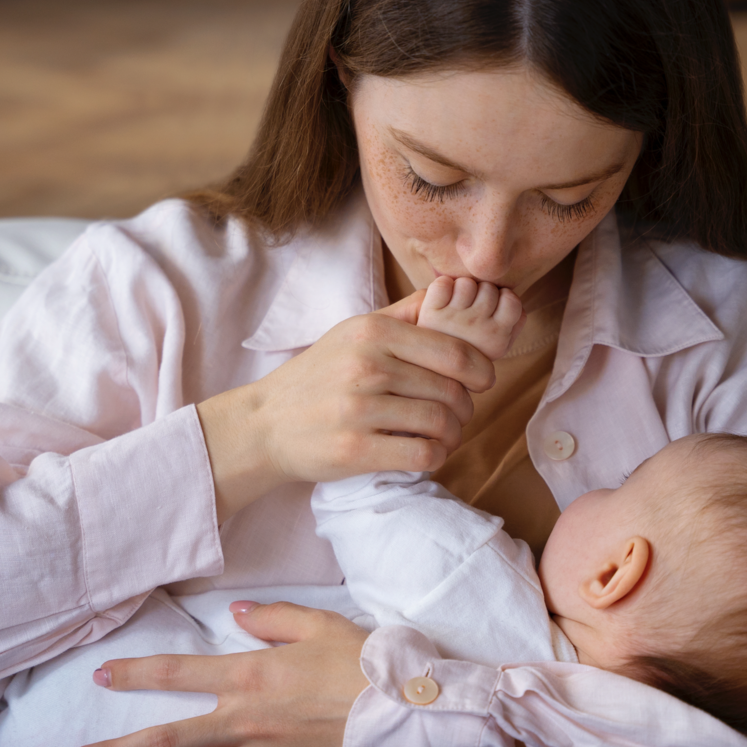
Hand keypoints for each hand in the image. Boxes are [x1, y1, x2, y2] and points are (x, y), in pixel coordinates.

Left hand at [65, 601, 371, 746]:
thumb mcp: (320, 624)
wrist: (406, 713)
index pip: (179, 671)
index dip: (137, 673)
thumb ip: (272, 617)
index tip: (103, 676)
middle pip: (168, 739)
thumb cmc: (365, 664)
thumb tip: (235, 612)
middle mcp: (246, 717)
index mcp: (252, 673)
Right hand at [197, 289, 494, 518]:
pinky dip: (436, 456)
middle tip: (458, 415)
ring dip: (453, 435)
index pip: (453, 351)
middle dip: (465, 407)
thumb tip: (453, 291)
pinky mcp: (355, 448)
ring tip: (444, 436)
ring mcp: (359, 408)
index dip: (480, 370)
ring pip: (441, 423)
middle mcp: (367, 365)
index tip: (482, 381)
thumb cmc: (318, 377)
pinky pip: (423, 454)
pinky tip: (427, 452)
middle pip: (451, 390)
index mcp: (373, 332)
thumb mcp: (353, 332)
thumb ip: (403, 314)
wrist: (264, 424)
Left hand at [416, 276, 523, 360]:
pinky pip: (443, 283)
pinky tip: (443, 300)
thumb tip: (515, 301)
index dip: (504, 298)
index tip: (494, 308)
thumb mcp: (500, 345)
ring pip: (467, 283)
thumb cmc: (472, 349)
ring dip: (462, 289)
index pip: (512, 300)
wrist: (434, 367)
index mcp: (497, 338)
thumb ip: (516, 323)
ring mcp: (453, 321)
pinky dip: (443, 287)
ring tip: (458, 306)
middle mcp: (477, 329)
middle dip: (482, 293)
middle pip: (489, 288)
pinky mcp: (430, 314)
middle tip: (473, 309)